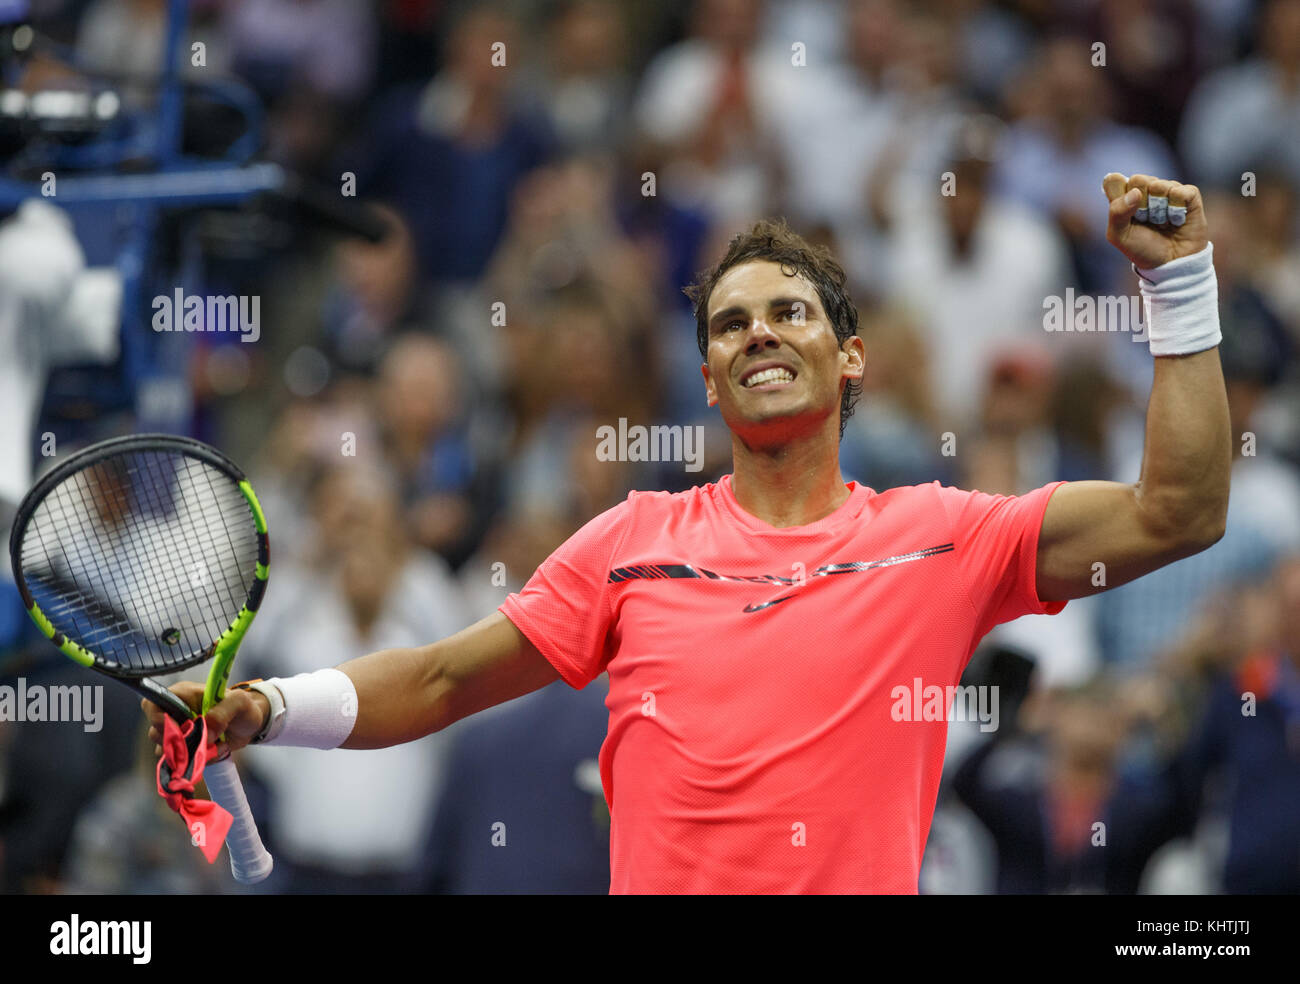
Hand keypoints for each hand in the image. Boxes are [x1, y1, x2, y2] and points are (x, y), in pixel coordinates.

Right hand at [143, 682, 269, 755]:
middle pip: (155, 732)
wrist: (250, 725)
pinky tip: (215, 751)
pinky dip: (199, 762)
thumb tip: (205, 732)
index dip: (157, 718)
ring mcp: (179, 733)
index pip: (152, 704)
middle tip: (202, 740)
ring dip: (191, 753)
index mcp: (182, 695)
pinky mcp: (186, 749)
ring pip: (167, 750)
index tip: (178, 729)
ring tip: (215, 744)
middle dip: (178, 741)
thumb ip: (222, 712)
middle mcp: (175, 714)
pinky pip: (182, 762)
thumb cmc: (243, 707)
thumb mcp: (239, 703)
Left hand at [1103, 172, 1208, 268]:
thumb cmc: (1141, 249)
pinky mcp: (1189, 195)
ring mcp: (1168, 190)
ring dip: (1159, 210)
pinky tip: (1176, 220)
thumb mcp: (1119, 236)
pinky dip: (1176, 208)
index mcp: (1124, 196)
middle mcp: (1146, 189)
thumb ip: (1116, 213)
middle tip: (1146, 220)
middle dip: (1140, 204)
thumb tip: (1136, 192)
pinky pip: (1181, 191)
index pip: (1113, 180)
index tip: (1124, 212)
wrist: (1170, 264)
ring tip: (1162, 222)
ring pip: (1160, 185)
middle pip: (1138, 179)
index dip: (1118, 194)